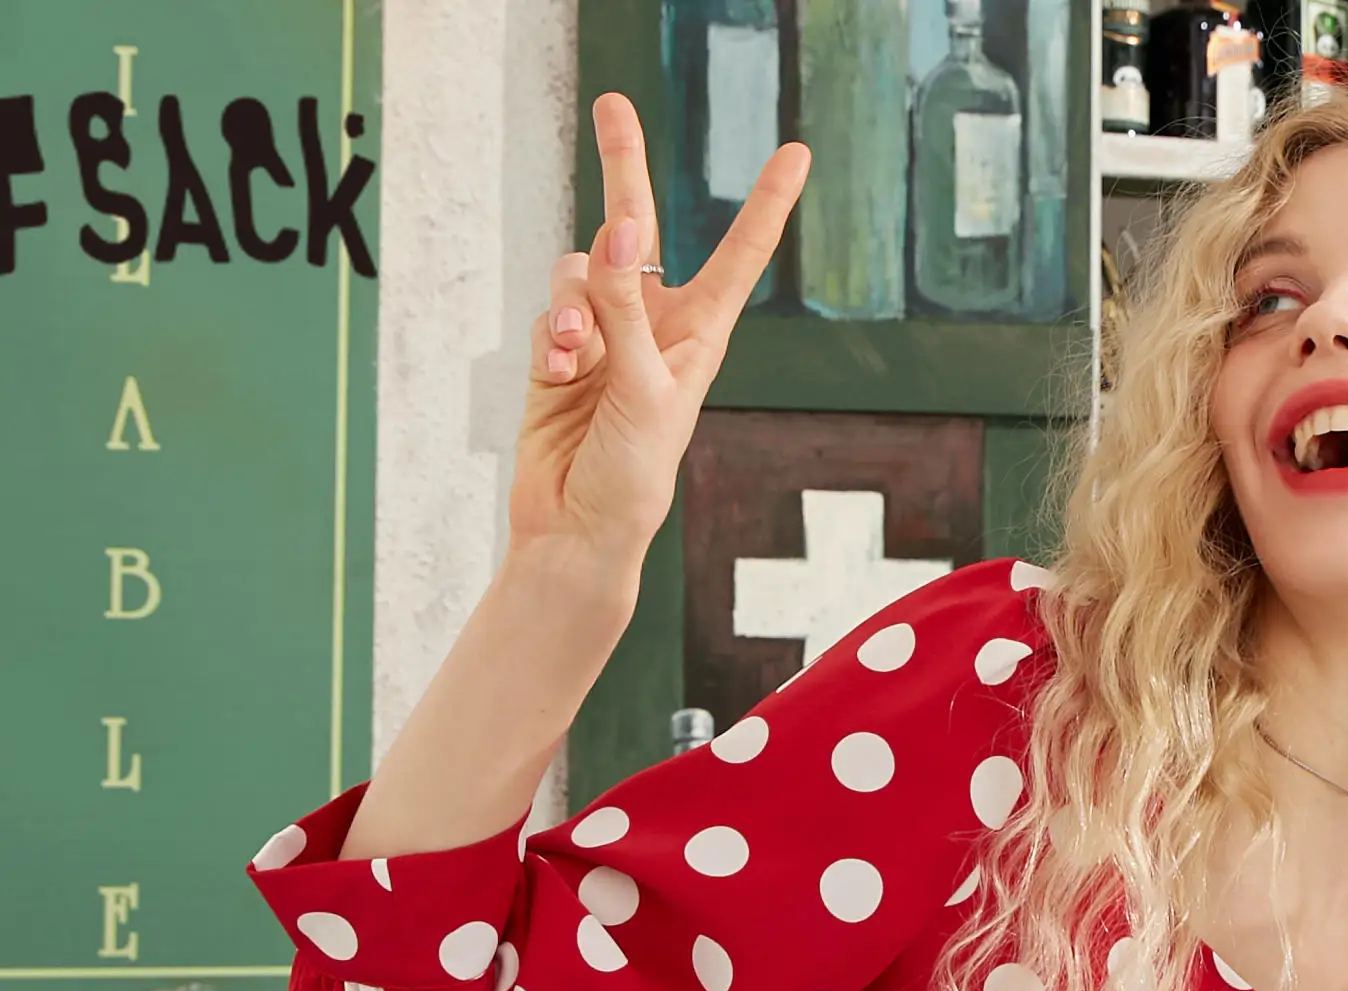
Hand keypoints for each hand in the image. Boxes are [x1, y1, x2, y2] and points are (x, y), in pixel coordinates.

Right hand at [510, 92, 808, 583]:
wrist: (578, 528)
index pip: (738, 256)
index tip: (796, 153)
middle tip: (612, 104)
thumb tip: (615, 232)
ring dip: (575, 302)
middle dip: (625, 165)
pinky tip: (561, 373)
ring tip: (579, 354)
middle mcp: (653, 326)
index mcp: (700, 336)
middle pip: (638, 227)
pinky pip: (551, 313)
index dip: (765, 204)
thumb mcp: (644, 389)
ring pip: (579, 270)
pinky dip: (553, 338)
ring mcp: (602, 335)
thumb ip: (626, 308)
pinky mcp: (558, 353)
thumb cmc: (633, 475)